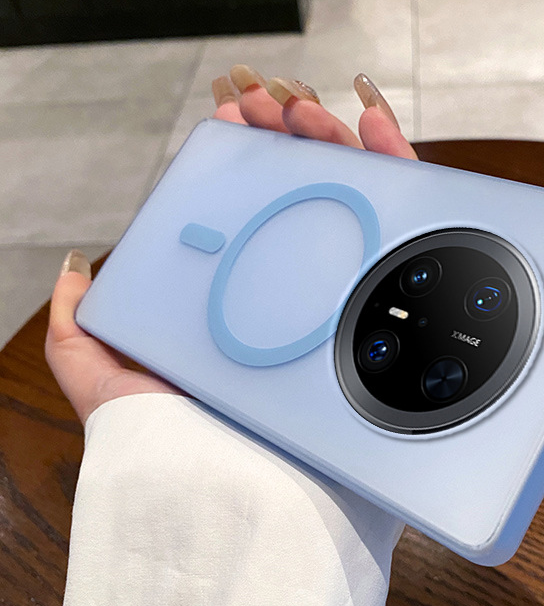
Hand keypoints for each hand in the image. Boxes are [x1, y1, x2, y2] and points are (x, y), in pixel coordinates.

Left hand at [46, 68, 416, 423]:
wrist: (240, 501)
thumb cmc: (175, 444)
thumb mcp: (107, 379)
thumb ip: (82, 328)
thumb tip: (76, 269)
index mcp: (244, 303)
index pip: (251, 211)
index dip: (244, 156)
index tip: (236, 115)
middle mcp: (298, 299)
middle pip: (305, 197)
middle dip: (289, 137)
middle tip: (272, 104)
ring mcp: (345, 301)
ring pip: (354, 200)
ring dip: (332, 139)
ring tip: (307, 109)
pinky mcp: (390, 310)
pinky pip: (406, 225)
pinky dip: (394, 164)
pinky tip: (370, 122)